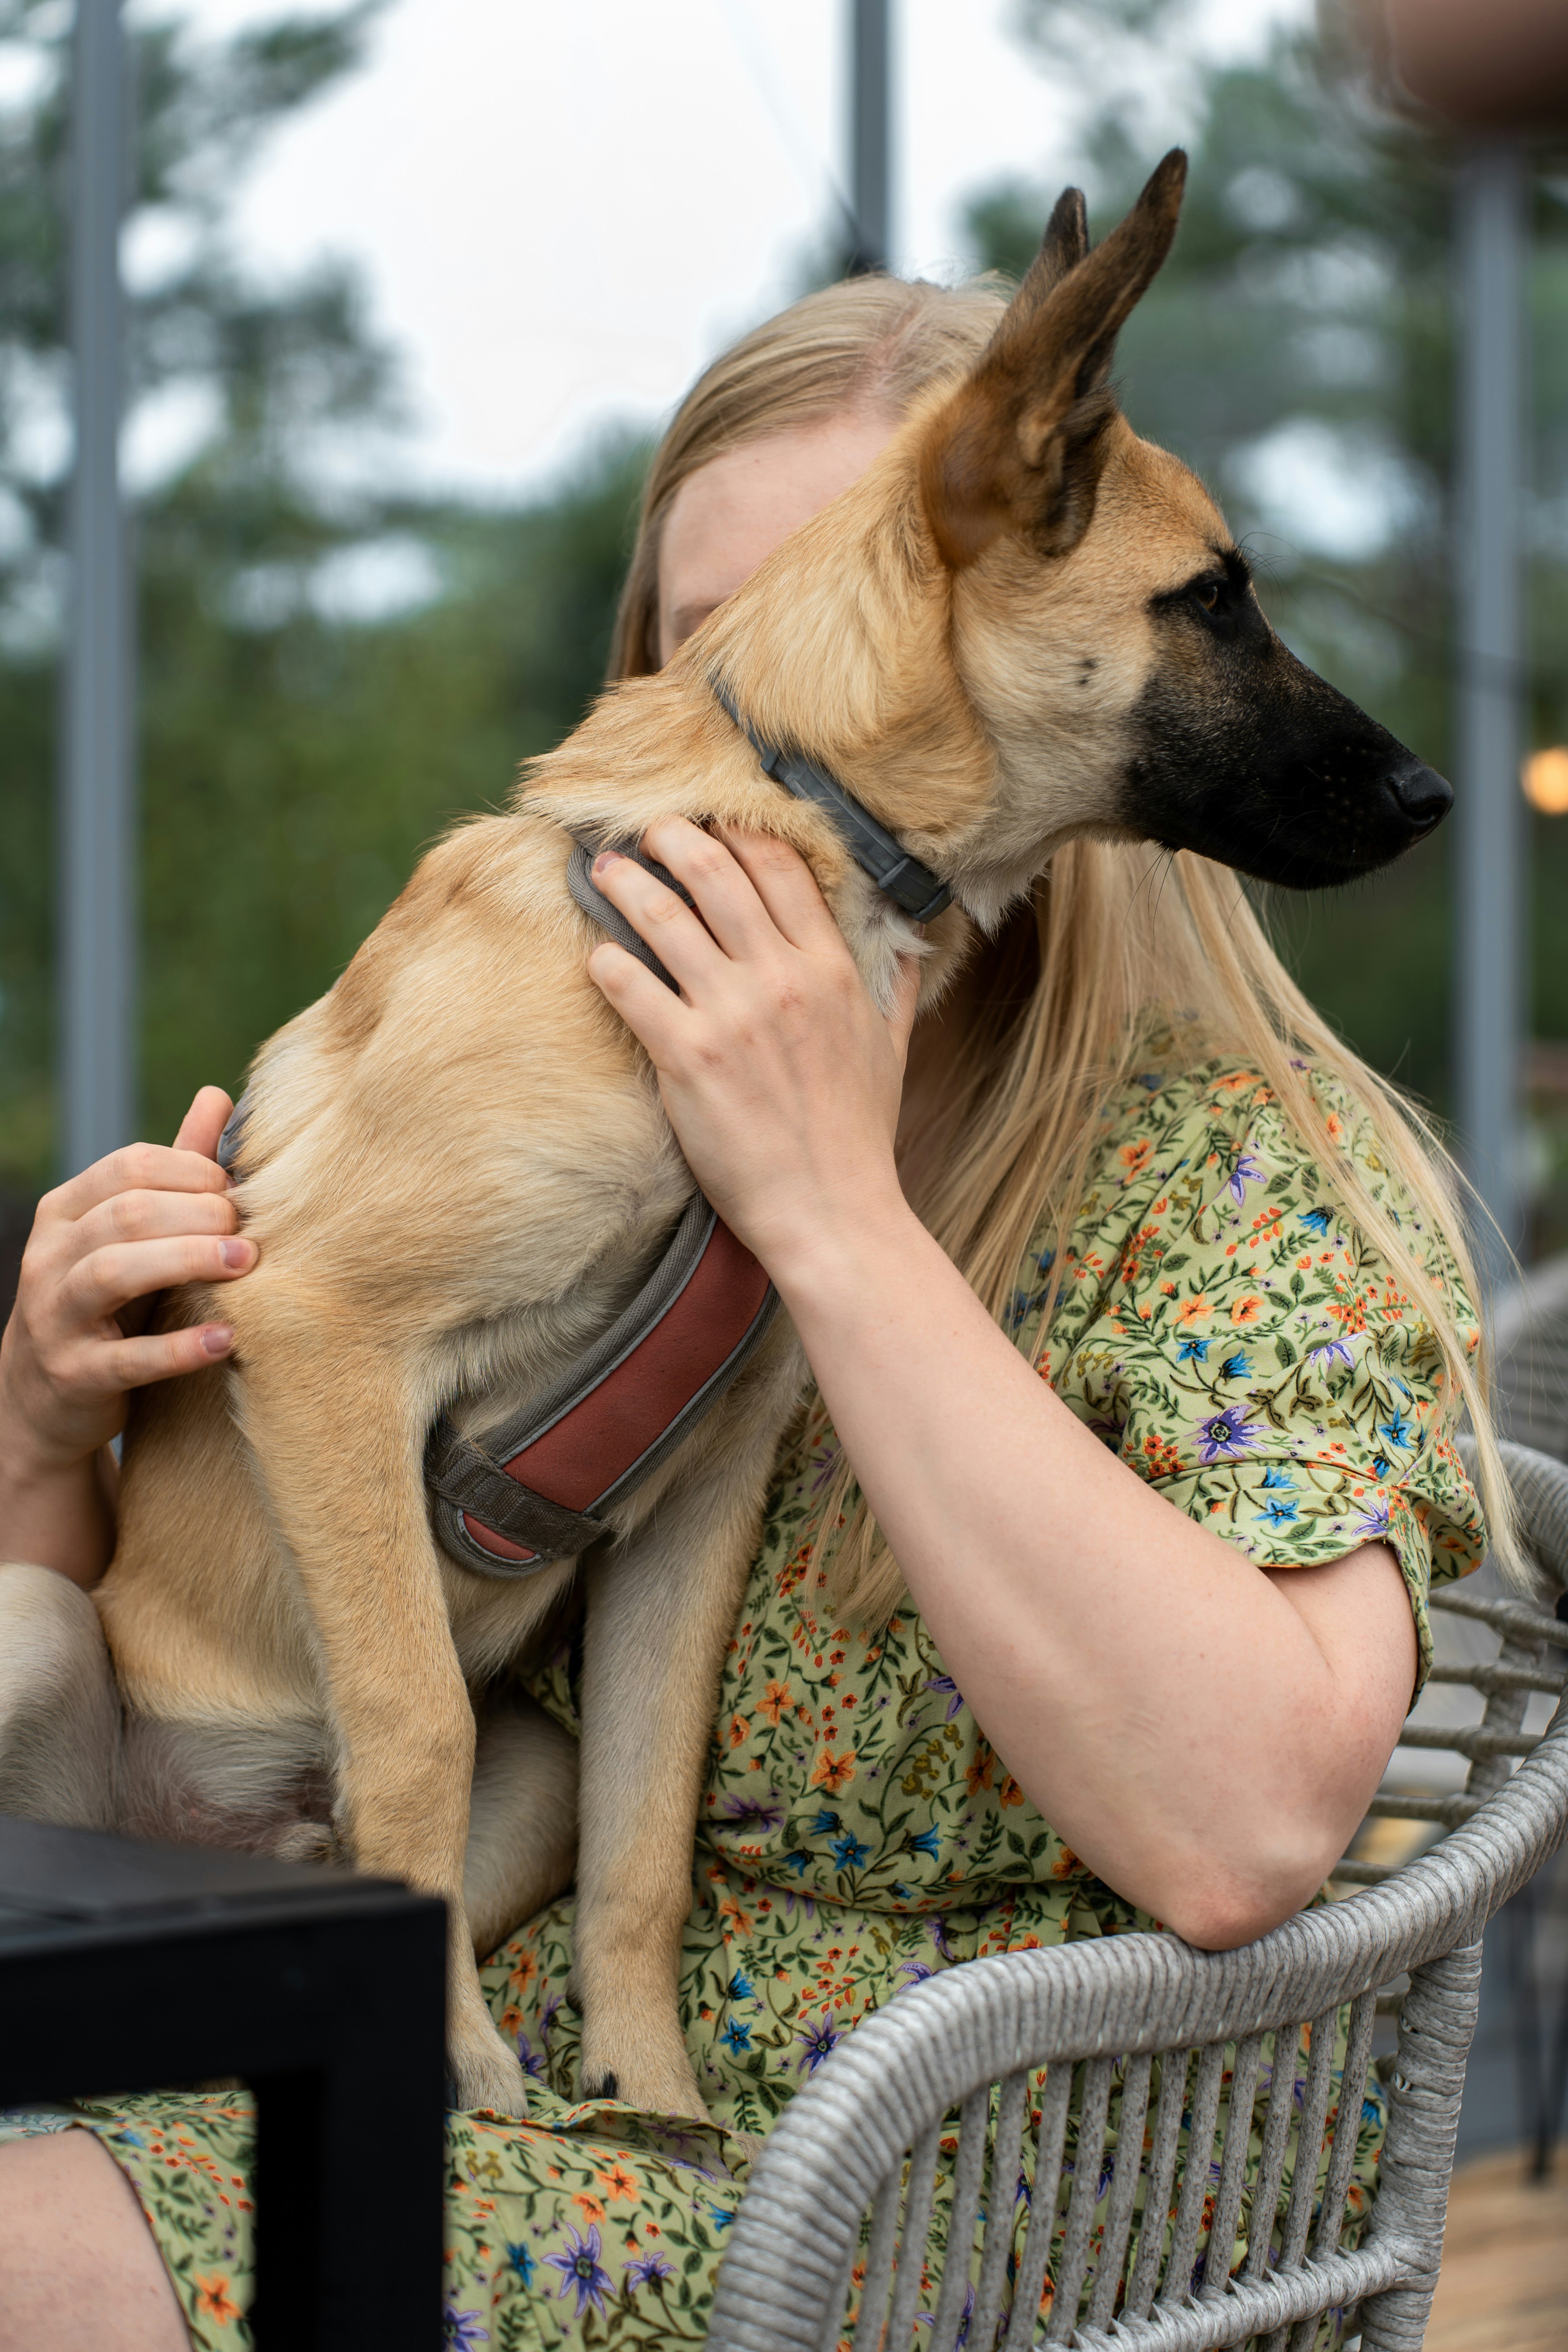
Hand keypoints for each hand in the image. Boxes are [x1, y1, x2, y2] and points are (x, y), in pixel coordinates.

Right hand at [0, 1087, 256, 1582]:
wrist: (43, 1400)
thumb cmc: (106, 1303)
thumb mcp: (129, 1236)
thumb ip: (174, 1171)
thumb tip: (217, 1097)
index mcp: (65, 1211)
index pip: (129, 1167)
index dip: (192, 1171)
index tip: (238, 1190)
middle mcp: (50, 1256)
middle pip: (127, 1213)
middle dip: (198, 1214)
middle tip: (250, 1231)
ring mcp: (55, 1317)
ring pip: (115, 1271)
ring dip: (187, 1261)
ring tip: (244, 1264)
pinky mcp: (74, 1375)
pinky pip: (128, 1358)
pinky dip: (180, 1348)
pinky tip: (227, 1339)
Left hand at [585, 820, 918, 1280]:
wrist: (833, 1211)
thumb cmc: (859, 1137)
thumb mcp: (892, 1051)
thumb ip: (896, 987)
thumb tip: (909, 944)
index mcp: (831, 970)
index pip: (781, 870)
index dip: (741, 834)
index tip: (713, 822)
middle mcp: (781, 979)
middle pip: (717, 875)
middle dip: (675, 839)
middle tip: (647, 830)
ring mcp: (731, 1015)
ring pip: (665, 919)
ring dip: (627, 885)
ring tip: (605, 870)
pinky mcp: (687, 1057)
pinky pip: (631, 986)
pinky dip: (607, 962)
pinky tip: (596, 956)